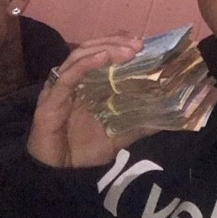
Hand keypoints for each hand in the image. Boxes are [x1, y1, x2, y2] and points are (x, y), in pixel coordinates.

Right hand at [28, 32, 150, 167]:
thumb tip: (166, 117)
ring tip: (128, 50)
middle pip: (93, 48)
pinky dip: (86, 64)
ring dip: (105, 49)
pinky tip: (102, 57)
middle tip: (139, 44)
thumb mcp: (119, 136)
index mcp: (88, 83)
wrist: (60, 176)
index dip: (120, 42)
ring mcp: (61, 88)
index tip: (142, 41)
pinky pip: (67, 77)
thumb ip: (139, 124)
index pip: (103, 52)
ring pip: (80, 56)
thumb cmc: (84, 152)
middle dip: (116, 42)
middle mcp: (74, 80)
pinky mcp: (50, 100)